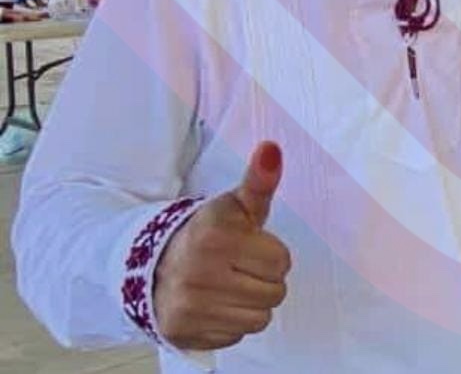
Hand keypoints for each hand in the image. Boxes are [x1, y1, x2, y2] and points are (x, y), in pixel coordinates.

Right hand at [154, 142, 290, 350]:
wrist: (153, 263)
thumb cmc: (208, 233)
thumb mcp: (235, 205)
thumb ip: (259, 180)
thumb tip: (272, 149)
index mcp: (215, 236)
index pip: (282, 261)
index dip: (271, 253)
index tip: (249, 246)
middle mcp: (198, 272)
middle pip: (275, 293)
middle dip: (264, 279)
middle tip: (239, 267)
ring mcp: (189, 306)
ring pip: (260, 318)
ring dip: (251, 303)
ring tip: (229, 285)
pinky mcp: (183, 332)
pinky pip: (236, 336)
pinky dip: (230, 323)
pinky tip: (215, 304)